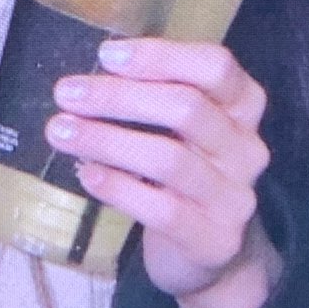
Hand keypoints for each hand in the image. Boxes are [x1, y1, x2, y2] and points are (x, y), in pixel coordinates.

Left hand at [45, 37, 282, 307]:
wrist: (207, 252)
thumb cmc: (184, 171)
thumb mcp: (182, 127)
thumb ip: (154, 95)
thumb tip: (92, 72)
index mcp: (244, 107)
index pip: (216, 66)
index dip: (161, 56)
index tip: (106, 55)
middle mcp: (248, 148)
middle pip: (187, 108)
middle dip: (119, 97)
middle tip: (66, 93)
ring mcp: (235, 197)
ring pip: (169, 158)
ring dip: (106, 140)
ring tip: (60, 132)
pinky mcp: (214, 240)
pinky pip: (162, 209)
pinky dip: (118, 187)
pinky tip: (86, 173)